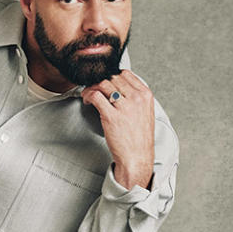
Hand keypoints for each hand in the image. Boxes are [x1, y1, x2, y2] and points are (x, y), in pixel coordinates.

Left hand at [81, 70, 154, 189]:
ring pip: (103, 84)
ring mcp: (124, 106)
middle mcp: (136, 98)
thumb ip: (135, 98)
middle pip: (112, 77)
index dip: (111, 76)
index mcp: (145, 95)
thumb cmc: (139, 138)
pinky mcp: (111, 116)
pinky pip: (95, 96)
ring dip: (92, 88)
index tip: (104, 84)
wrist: (137, 157)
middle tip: (93, 90)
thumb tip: (119, 87)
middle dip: (100, 82)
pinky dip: (88, 96)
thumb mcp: (145, 112)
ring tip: (88, 96)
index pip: (125, 74)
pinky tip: (87, 101)